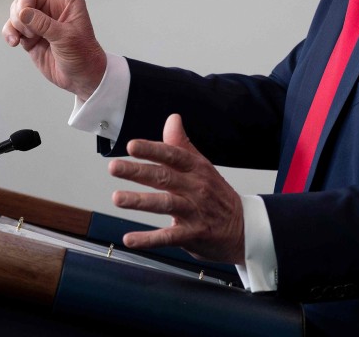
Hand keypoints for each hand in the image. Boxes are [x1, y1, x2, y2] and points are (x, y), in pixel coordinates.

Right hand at [2, 0, 106, 99]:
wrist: (80, 78)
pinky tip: (14, 43)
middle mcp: (52, 7)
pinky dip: (10, 33)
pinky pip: (12, 27)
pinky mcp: (30, 35)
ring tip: (25, 40)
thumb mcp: (66, 38)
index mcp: (67, 1)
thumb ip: (43, 24)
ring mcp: (39, 21)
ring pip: (16, 11)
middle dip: (22, 9)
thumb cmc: (82, 54)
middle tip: (27, 26)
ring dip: (15, 24)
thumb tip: (20, 13)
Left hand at [109, 114, 245, 264]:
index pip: (173, 155)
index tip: (132, 146)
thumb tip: (172, 118)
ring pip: (165, 204)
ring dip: (139, 201)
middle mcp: (196, 188)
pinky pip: (168, 237)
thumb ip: (182, 144)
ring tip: (117, 198)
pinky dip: (148, 239)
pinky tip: (130, 239)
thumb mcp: (203, 166)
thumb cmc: (218, 195)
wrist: (244, 229)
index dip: (152, 149)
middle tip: (114, 167)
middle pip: (165, 177)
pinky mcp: (193, 235)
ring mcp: (195, 211)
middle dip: (137, 171)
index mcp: (197, 168)